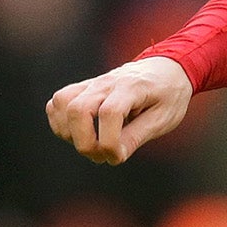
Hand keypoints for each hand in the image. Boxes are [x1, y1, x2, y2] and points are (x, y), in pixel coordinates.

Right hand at [46, 57, 194, 164]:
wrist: (167, 69)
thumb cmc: (169, 95)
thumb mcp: (164, 118)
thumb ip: (137, 136)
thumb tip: (114, 156)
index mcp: (133, 87)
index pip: (110, 113)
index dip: (108, 142)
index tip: (118, 157)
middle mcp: (108, 82)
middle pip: (79, 109)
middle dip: (85, 142)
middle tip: (102, 156)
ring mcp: (93, 83)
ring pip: (62, 103)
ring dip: (69, 132)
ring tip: (92, 145)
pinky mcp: (83, 88)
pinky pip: (57, 101)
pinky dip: (60, 121)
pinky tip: (78, 133)